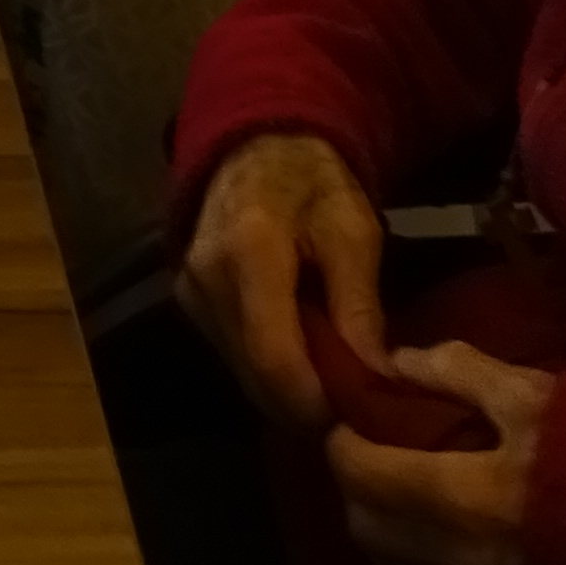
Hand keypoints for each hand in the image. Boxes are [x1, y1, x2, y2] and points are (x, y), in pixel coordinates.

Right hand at [176, 129, 391, 432]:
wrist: (258, 146)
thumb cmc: (314, 181)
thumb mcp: (353, 231)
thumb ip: (360, 305)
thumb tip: (378, 378)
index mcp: (250, 252)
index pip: (273, 355)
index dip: (312, 400)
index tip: (353, 418)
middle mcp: (206, 278)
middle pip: (252, 373)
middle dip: (302, 405)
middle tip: (352, 414)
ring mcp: (189, 292)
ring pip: (239, 371)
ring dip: (284, 391)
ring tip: (332, 389)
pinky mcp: (187, 301)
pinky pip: (229, 354)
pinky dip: (266, 369)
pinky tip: (301, 362)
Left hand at [326, 342, 552, 564]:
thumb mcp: (537, 396)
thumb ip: (462, 374)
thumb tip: (400, 362)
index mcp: (464, 498)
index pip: (363, 477)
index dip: (342, 443)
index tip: (348, 416)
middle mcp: (459, 557)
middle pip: (364, 527)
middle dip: (353, 484)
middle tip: (368, 443)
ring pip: (390, 560)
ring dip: (376, 519)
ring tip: (397, 476)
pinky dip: (410, 547)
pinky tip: (433, 512)